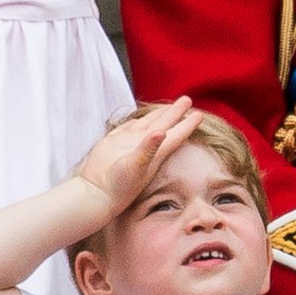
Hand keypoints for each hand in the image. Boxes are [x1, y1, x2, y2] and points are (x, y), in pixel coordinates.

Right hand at [75, 98, 196, 221]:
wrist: (96, 195)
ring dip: (158, 115)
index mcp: (155, 152)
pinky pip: (127, 128)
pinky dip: (135, 121)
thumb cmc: (118, 186)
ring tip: (169, 106)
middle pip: (164, 124)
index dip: (188, 124)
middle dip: (176, 112)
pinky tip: (138, 118)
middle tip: (188, 99)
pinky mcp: (113, 144)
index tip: (200, 114)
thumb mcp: (135, 166)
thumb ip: (147, 148)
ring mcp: (128, 144)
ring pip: (147, 124)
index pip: (176, 134)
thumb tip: (161, 132)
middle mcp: (144, 146)